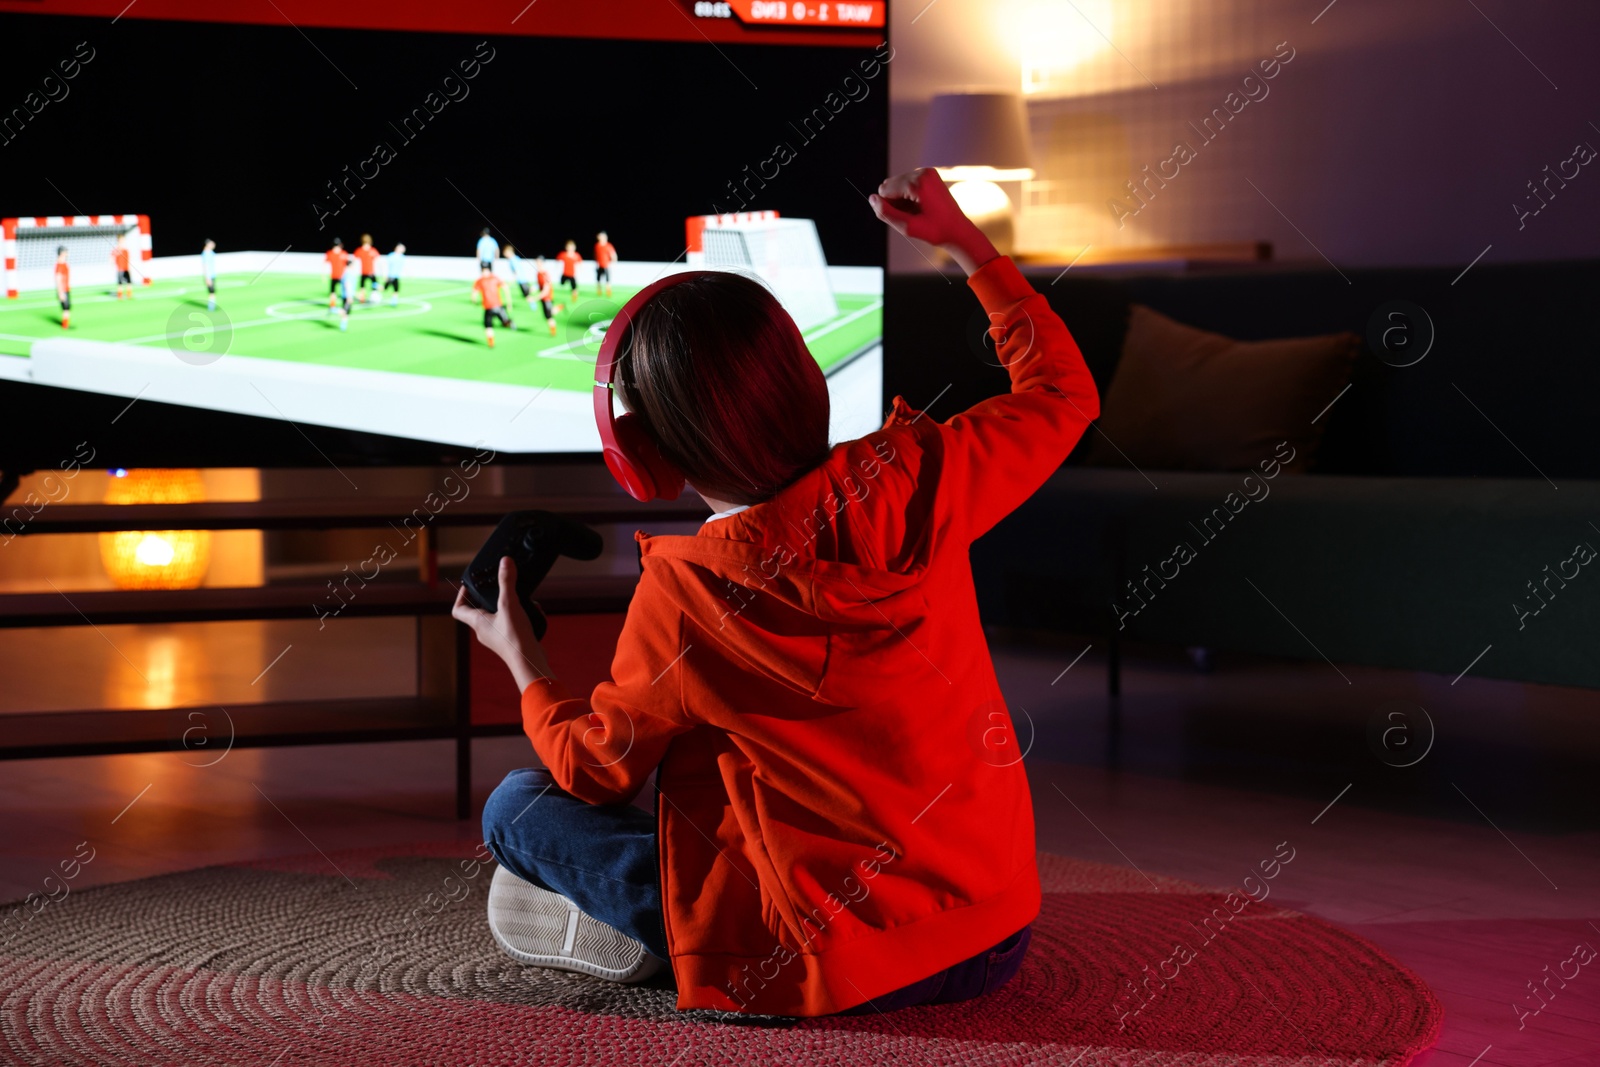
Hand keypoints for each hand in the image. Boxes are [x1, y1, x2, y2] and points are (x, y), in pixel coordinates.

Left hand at [451, 556, 552, 691]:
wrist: (529, 661)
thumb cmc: (514, 637)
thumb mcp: (510, 604)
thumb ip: (507, 582)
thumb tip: (504, 562)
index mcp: (477, 622)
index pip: (458, 609)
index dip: (461, 595)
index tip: (470, 584)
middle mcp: (484, 631)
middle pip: (478, 610)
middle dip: (489, 597)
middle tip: (498, 585)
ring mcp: (497, 637)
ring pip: (497, 616)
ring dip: (508, 605)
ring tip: (520, 598)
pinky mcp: (510, 640)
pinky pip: (511, 623)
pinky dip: (520, 615)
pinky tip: (532, 611)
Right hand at [869, 167, 1000, 275]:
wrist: (958, 230)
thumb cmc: (935, 231)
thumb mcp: (908, 227)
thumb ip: (886, 213)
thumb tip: (871, 198)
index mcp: (918, 182)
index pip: (885, 190)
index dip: (890, 207)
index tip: (906, 218)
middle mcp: (922, 172)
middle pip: (890, 185)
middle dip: (895, 202)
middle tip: (913, 216)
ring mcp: (927, 172)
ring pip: (897, 184)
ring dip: (902, 200)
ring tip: (918, 213)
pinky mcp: (929, 175)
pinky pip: (906, 183)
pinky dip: (909, 196)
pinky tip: (920, 207)